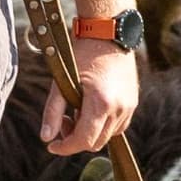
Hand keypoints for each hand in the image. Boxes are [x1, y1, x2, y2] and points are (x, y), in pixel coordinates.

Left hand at [41, 38, 139, 154]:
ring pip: (107, 136)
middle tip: (64, 120)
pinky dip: (103, 124)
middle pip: (96, 143)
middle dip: (76, 139)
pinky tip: (91, 108)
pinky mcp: (133, 102)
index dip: (65, 148)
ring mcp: (129, 106)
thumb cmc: (81, 54)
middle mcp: (119, 108)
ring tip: (76, 110)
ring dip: (90, 132)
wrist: (108, 33)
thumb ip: (53, 112)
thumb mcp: (61, 82)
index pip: (84, 141)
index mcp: (101, 103)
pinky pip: (118, 126)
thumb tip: (46, 138)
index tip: (52, 146)